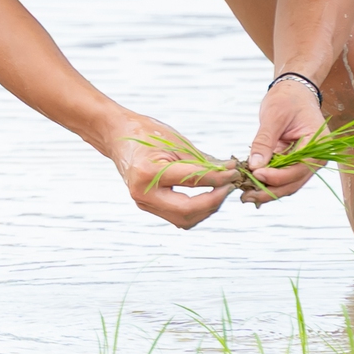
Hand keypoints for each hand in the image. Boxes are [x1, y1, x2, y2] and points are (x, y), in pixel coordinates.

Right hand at [103, 113, 235, 228]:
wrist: (117, 136)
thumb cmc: (146, 133)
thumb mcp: (177, 143)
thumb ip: (203, 162)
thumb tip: (230, 172)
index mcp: (149, 173)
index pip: (194, 182)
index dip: (219, 179)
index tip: (235, 172)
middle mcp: (143, 194)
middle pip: (188, 211)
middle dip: (214, 201)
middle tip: (229, 186)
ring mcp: (143, 203)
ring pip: (184, 219)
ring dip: (207, 209)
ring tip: (220, 191)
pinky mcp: (148, 205)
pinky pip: (177, 216)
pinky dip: (195, 210)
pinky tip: (206, 196)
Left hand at [243, 79, 326, 205]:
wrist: (293, 91)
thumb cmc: (287, 99)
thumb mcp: (273, 116)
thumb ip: (265, 141)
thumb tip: (255, 167)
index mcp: (318, 144)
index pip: (300, 168)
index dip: (278, 176)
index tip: (256, 175)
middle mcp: (315, 158)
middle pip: (294, 182)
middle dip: (270, 191)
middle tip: (246, 196)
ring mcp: (305, 162)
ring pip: (287, 184)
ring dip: (267, 191)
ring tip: (245, 195)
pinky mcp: (293, 163)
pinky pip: (281, 177)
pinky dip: (267, 182)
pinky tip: (249, 186)